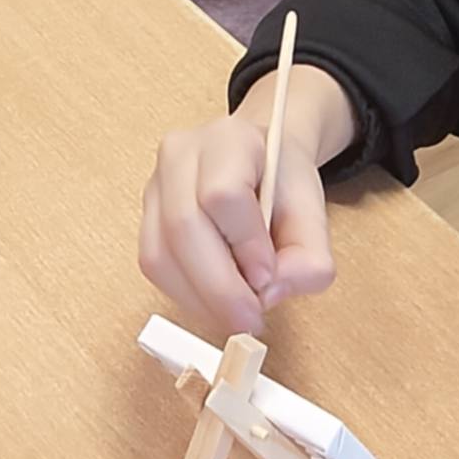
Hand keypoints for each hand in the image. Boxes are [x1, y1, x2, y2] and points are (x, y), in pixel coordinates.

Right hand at [138, 68, 355, 336]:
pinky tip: (213, 302)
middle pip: (183, 226)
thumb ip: (309, 257)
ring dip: (198, 298)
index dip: (245, 244)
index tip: (268, 278)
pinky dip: (185, 295)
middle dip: (218, 287)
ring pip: (160, 253)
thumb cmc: (282, 185)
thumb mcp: (313, 214)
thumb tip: (269, 294)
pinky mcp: (146, 216)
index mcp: (229, 139)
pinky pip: (154, 265)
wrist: (259, 163)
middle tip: (249, 319)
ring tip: (234, 313)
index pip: (224, 193)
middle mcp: (181, 154)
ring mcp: (156, 184)